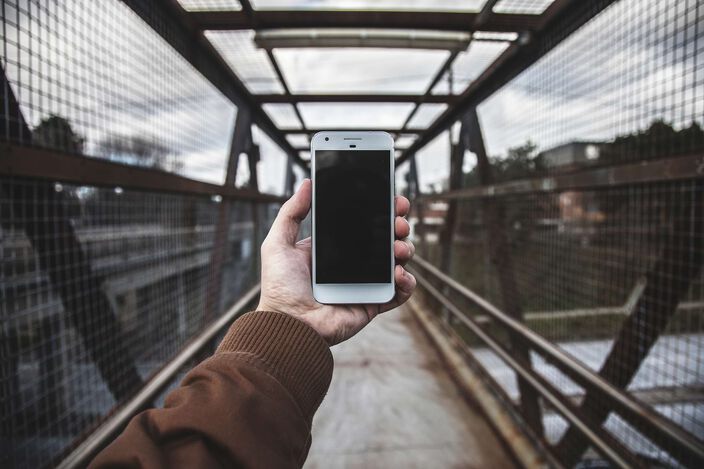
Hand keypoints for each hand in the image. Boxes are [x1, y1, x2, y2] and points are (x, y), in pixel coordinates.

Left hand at [257, 179, 415, 344]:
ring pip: (396, 262)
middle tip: (399, 221)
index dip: (380, 210)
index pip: (362, 223)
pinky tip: (400, 274)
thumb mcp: (278, 242)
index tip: (393, 199)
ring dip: (405, 250)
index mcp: (333, 247)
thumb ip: (291, 212)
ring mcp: (364, 284)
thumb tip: (307, 183)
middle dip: (397, 226)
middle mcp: (352, 263)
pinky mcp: (373, 304)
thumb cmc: (279, 287)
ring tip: (398, 248)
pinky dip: (407, 282)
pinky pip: (399, 292)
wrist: (289, 324)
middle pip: (384, 239)